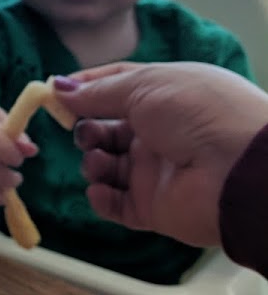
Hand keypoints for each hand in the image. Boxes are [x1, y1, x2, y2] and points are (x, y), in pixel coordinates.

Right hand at [54, 62, 267, 247]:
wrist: (238, 168)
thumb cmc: (200, 113)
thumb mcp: (145, 86)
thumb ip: (98, 92)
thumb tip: (59, 88)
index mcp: (165, 96)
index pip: (117, 88)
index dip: (86, 90)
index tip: (56, 93)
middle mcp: (160, 132)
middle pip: (107, 129)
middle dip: (86, 129)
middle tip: (80, 131)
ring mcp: (156, 171)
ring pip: (107, 166)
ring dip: (92, 161)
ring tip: (97, 160)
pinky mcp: (154, 207)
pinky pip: (116, 204)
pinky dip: (101, 197)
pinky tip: (99, 188)